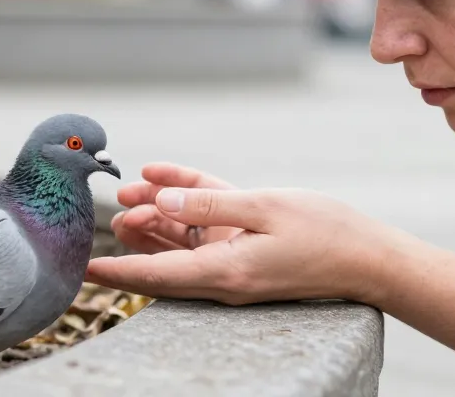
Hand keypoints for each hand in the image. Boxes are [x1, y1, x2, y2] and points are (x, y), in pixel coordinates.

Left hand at [88, 164, 411, 305]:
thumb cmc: (326, 232)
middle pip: (162, 258)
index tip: (81, 271)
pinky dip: (189, 205)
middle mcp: (224, 275)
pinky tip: (167, 177)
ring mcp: (237, 263)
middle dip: (134, 235)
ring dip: (157, 216)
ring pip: (182, 242)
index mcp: (224, 271)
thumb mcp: (264, 207)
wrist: (373, 257)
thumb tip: (162, 197)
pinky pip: (208, 229)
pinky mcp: (249, 249)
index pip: (154, 276)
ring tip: (132, 192)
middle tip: (116, 206)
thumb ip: (209, 203)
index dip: (115, 272)